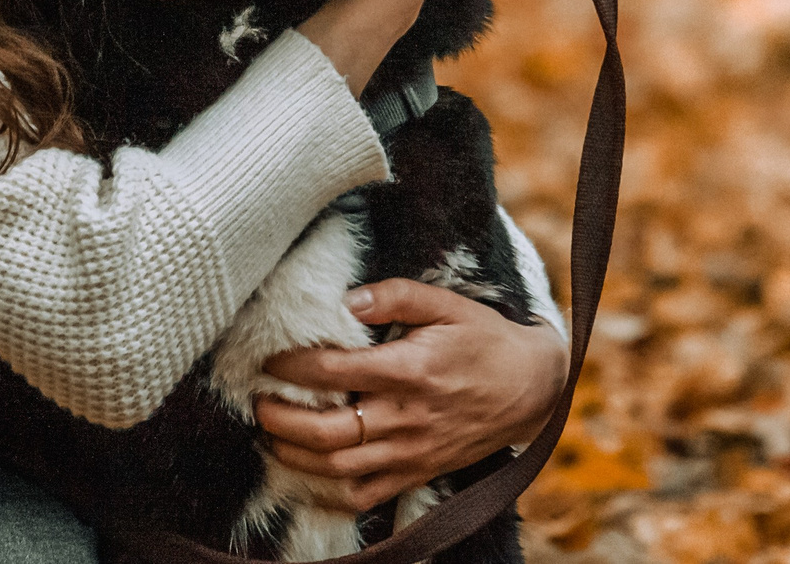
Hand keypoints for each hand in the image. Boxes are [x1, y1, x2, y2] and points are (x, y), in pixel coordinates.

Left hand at [252, 278, 567, 513]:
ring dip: (295, 456)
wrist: (532, 389)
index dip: (292, 366)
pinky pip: (366, 494)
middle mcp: (406, 417)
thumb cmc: (485, 340)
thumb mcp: (448, 304)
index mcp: (410, 370)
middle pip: (327, 431)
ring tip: (270, 436)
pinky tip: (309, 473)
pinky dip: (330, 490)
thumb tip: (348, 300)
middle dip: (281, 420)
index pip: (334, 372)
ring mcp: (411, 452)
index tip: (270, 358)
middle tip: (257, 403)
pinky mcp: (418, 473)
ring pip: (339, 467)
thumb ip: (397, 296)